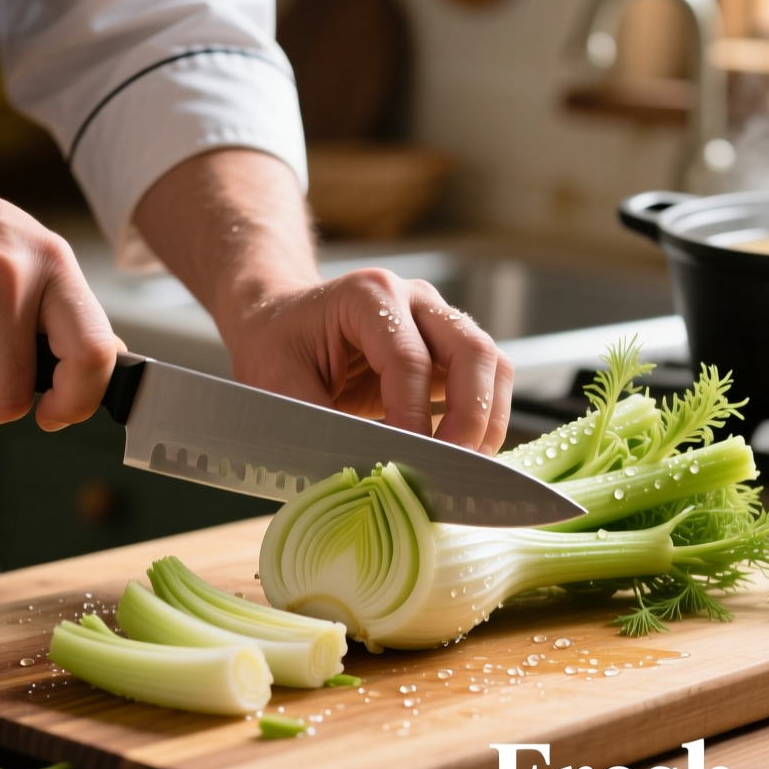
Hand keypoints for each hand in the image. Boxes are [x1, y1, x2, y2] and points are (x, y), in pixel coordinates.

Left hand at [227, 269, 513, 453]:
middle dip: (470, 417)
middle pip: (472, 351)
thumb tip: (362, 473)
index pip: (409, 359)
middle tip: (453, 469)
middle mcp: (414, 299)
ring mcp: (439, 321)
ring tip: (467, 468)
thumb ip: (318, 425)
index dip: (413, 417)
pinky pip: (489, 380)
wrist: (282, 323)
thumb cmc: (276, 347)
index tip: (408, 464)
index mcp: (368, 295)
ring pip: (492, 364)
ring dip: (488, 420)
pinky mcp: (449, 349)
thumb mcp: (275, 384)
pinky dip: (486, 419)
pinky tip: (466, 454)